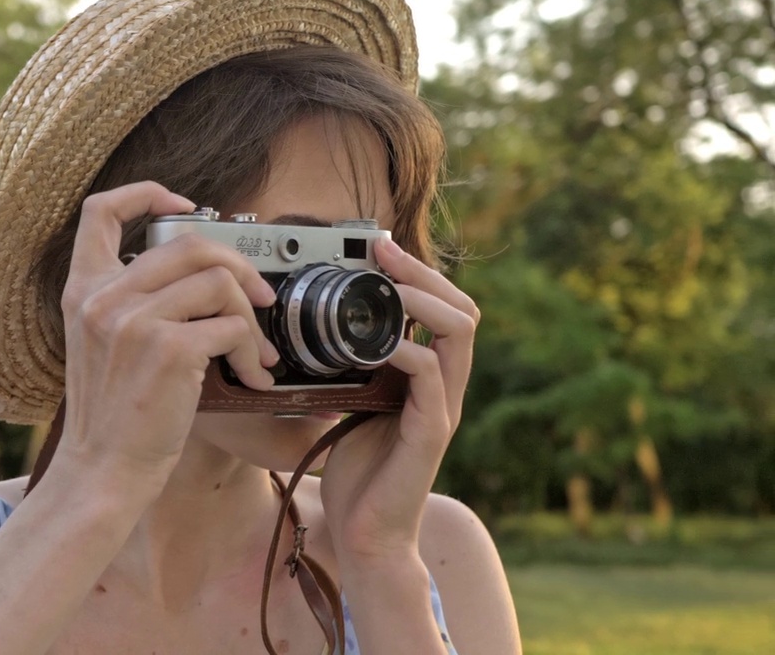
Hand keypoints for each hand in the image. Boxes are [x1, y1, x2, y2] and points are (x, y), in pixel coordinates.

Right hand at [55, 181, 279, 485]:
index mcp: (83, 289)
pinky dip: (252, 352)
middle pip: (188, 241)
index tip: (185, 205)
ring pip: (219, 280)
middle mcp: (103, 296)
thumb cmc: (113, 416)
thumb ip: (130, 303)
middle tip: (259, 297)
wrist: (102, 472)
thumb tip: (199, 276)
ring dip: (251, 317)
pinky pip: (232, 326)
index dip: (146, 193)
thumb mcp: (101, 345)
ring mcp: (133, 320)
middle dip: (238, 265)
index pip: (100, 209)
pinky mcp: (167, 348)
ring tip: (256, 352)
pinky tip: (251, 379)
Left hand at [320, 237, 478, 565]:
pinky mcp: (431, 432)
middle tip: (384, 254)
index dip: (418, 274)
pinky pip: (432, 376)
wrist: (364, 533)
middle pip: (462, 309)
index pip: (445, 308)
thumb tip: (321, 330)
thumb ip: (353, 370)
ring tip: (385, 287)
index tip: (379, 249)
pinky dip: (406, 351)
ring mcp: (442, 408)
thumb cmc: (357, 471)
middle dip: (423, 273)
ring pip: (457, 333)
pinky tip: (378, 344)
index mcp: (428, 377)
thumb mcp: (352, 405)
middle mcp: (444, 387)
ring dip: (420, 301)